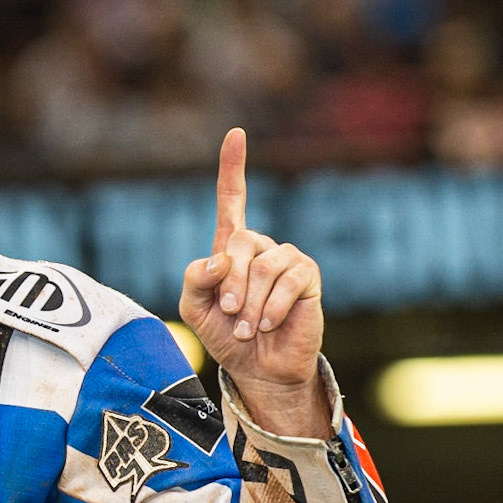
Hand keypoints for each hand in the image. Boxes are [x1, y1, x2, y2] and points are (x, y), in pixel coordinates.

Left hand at [178, 128, 329, 437]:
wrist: (257, 368)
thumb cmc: (225, 336)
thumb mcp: (194, 309)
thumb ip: (195, 279)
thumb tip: (220, 258)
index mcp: (230, 249)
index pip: (232, 201)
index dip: (232, 168)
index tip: (236, 134)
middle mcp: (260, 247)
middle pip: (238, 244)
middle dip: (228, 284)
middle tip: (228, 313)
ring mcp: (286, 259)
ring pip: (262, 267)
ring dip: (249, 303)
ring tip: (247, 327)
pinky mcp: (308, 277)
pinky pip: (288, 281)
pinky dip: (271, 307)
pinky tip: (268, 324)